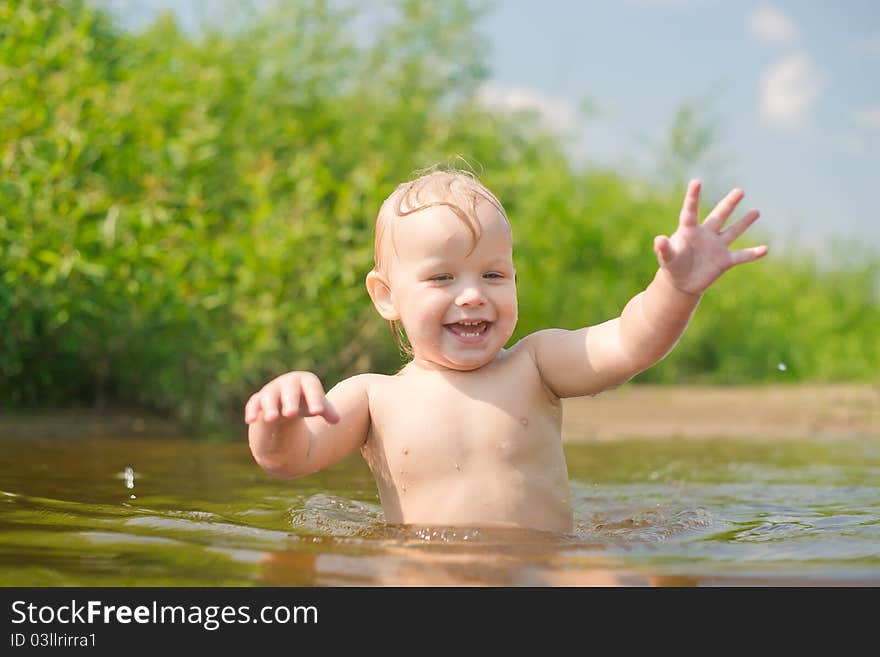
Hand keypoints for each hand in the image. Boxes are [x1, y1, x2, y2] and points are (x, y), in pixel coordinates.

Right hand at [244, 371, 340, 424]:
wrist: (286, 399)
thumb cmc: (306, 401)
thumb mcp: (317, 405)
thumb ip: (327, 411)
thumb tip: (337, 420)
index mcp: (306, 381)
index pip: (311, 388)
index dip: (314, 399)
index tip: (318, 412)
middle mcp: (288, 383)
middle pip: (289, 392)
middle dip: (290, 402)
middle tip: (291, 414)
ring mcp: (272, 390)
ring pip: (269, 397)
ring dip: (270, 407)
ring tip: (272, 419)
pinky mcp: (258, 399)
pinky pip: (254, 403)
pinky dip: (252, 411)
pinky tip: (251, 420)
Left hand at [653, 180, 767, 294]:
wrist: (682, 281)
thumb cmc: (673, 266)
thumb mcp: (666, 258)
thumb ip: (663, 249)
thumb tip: (659, 239)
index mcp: (689, 231)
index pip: (691, 211)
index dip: (693, 197)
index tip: (696, 181)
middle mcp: (706, 234)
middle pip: (719, 216)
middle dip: (729, 203)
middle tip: (739, 191)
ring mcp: (717, 246)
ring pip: (733, 231)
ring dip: (744, 222)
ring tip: (756, 211)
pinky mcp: (725, 260)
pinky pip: (742, 256)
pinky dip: (753, 253)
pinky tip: (765, 249)